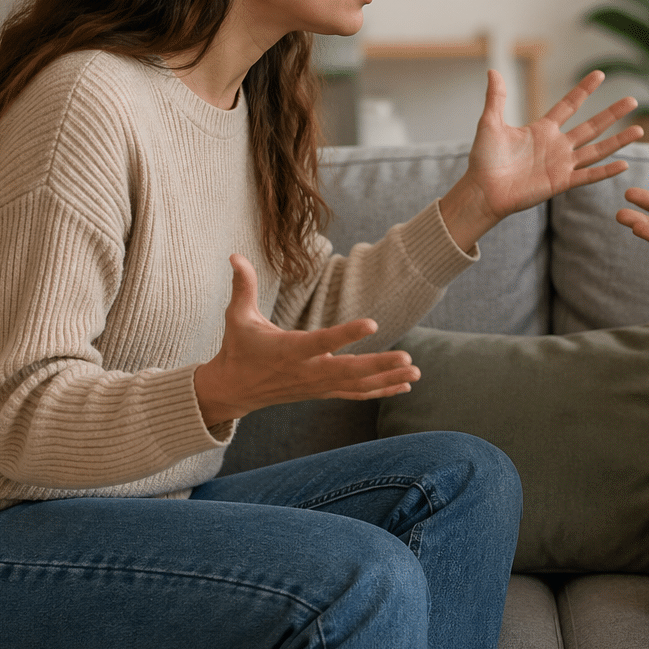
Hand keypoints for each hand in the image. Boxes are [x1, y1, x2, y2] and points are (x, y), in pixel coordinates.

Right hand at [193, 255, 421, 425]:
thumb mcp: (237, 316)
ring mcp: (316, 386)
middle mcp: (307, 371)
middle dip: (379, 365)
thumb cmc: (238, 348)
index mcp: (289, 350)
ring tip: (416, 373)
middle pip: (348, 371)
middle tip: (407, 358)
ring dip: (387, 379)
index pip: (322, 341)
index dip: (347, 334)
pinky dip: (379, 391)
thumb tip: (235, 254)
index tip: (372, 323)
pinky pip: (354, 394)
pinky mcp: (322, 392)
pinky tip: (403, 387)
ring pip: (356, 385)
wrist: (232, 390)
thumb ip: (242, 286)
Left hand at [439, 70, 641, 250]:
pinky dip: (606, 171)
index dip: (584, 90)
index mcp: (542, 129)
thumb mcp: (490, 123)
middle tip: (632, 99)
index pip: (569, 105)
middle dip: (612, 113)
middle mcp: (557, 145)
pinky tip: (624, 164)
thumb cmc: (484, 160)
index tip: (600, 74)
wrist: (483, 190)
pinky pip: (588, 176)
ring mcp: (561, 164)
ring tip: (639, 130)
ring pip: (597, 149)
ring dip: (618, 141)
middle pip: (592, 125)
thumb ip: (497, 98)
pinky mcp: (561, 183)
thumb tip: (493, 70)